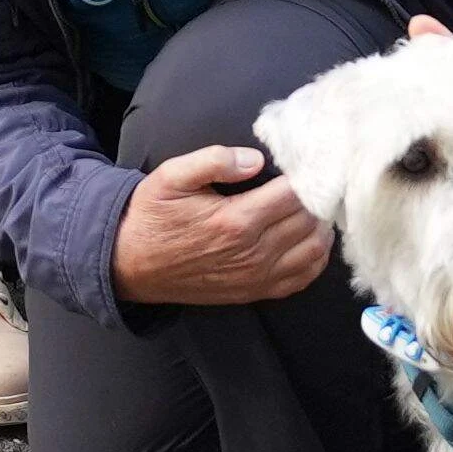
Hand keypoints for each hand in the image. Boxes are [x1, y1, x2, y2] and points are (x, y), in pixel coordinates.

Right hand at [113, 141, 327, 306]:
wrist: (131, 264)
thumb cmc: (153, 216)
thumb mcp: (172, 176)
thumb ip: (214, 160)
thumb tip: (256, 160)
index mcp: (236, 220)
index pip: (296, 194)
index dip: (310, 174)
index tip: (312, 160)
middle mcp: (253, 252)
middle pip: (310, 220)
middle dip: (319, 196)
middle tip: (318, 178)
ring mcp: (256, 276)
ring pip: (314, 249)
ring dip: (322, 225)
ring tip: (315, 204)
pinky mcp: (254, 291)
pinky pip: (303, 277)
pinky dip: (316, 256)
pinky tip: (310, 237)